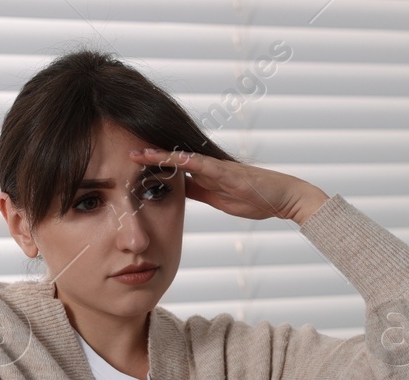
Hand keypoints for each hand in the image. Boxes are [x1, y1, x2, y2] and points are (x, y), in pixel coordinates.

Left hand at [129, 147, 328, 224]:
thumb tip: (179, 191)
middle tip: (124, 152)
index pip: (173, 167)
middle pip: (173, 158)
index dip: (151, 165)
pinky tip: (171, 158)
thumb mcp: (219, 199)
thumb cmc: (255, 198)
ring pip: (183, 158)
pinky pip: (204, 166)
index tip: (130, 164)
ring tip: (137, 153)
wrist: (283, 197)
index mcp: (205, 175)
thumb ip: (200, 192)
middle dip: (149, 156)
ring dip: (160, 156)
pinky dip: (187, 161)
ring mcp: (217, 168)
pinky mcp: (227, 172)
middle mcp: (208, 167)